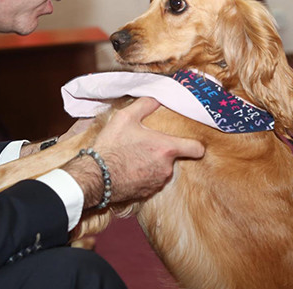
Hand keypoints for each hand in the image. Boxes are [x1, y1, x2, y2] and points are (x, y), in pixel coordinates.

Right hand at [65, 97, 204, 208]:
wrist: (96, 176)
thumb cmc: (111, 146)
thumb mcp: (125, 117)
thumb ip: (145, 105)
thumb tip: (157, 97)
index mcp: (166, 148)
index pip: (196, 149)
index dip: (195, 145)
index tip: (191, 143)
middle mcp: (166, 167)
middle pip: (174, 157)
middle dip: (163, 151)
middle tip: (145, 144)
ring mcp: (157, 182)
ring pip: (162, 170)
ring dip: (153, 164)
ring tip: (134, 157)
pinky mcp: (147, 193)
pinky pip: (151, 181)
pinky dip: (144, 176)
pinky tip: (130, 169)